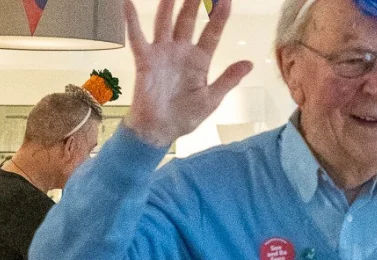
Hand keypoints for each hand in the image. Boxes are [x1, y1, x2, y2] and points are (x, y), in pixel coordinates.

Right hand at [122, 0, 253, 147]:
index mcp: (200, 60)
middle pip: (189, 20)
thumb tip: (249, 63)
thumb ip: (228, 79)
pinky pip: (137, 36)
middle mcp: (181, 51)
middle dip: (194, 1)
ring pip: (166, 21)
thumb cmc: (185, 116)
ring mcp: (162, 53)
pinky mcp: (145, 59)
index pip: (212, 32)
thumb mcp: (212, 98)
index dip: (219, 16)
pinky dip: (130, 19)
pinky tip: (127, 2)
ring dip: (169, 4)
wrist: (160, 130)